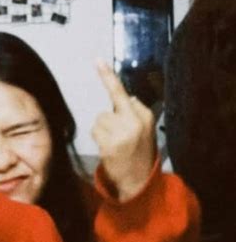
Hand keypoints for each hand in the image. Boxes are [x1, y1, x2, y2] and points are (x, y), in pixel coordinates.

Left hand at [92, 60, 155, 200]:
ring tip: (114, 145)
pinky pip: (96, 131)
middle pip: (110, 108)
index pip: (122, 92)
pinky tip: (109, 150)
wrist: (138, 182)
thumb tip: (130, 99)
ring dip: (103, 131)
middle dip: (109, 120)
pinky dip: (99, 139)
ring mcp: (122, 132)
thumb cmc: (140, 154)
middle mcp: (135, 120)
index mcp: (146, 115)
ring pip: (100, 119)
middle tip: (115, 136)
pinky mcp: (110, 143)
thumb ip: (137, 114)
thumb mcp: (146, 131)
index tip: (96, 60)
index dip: (107, 77)